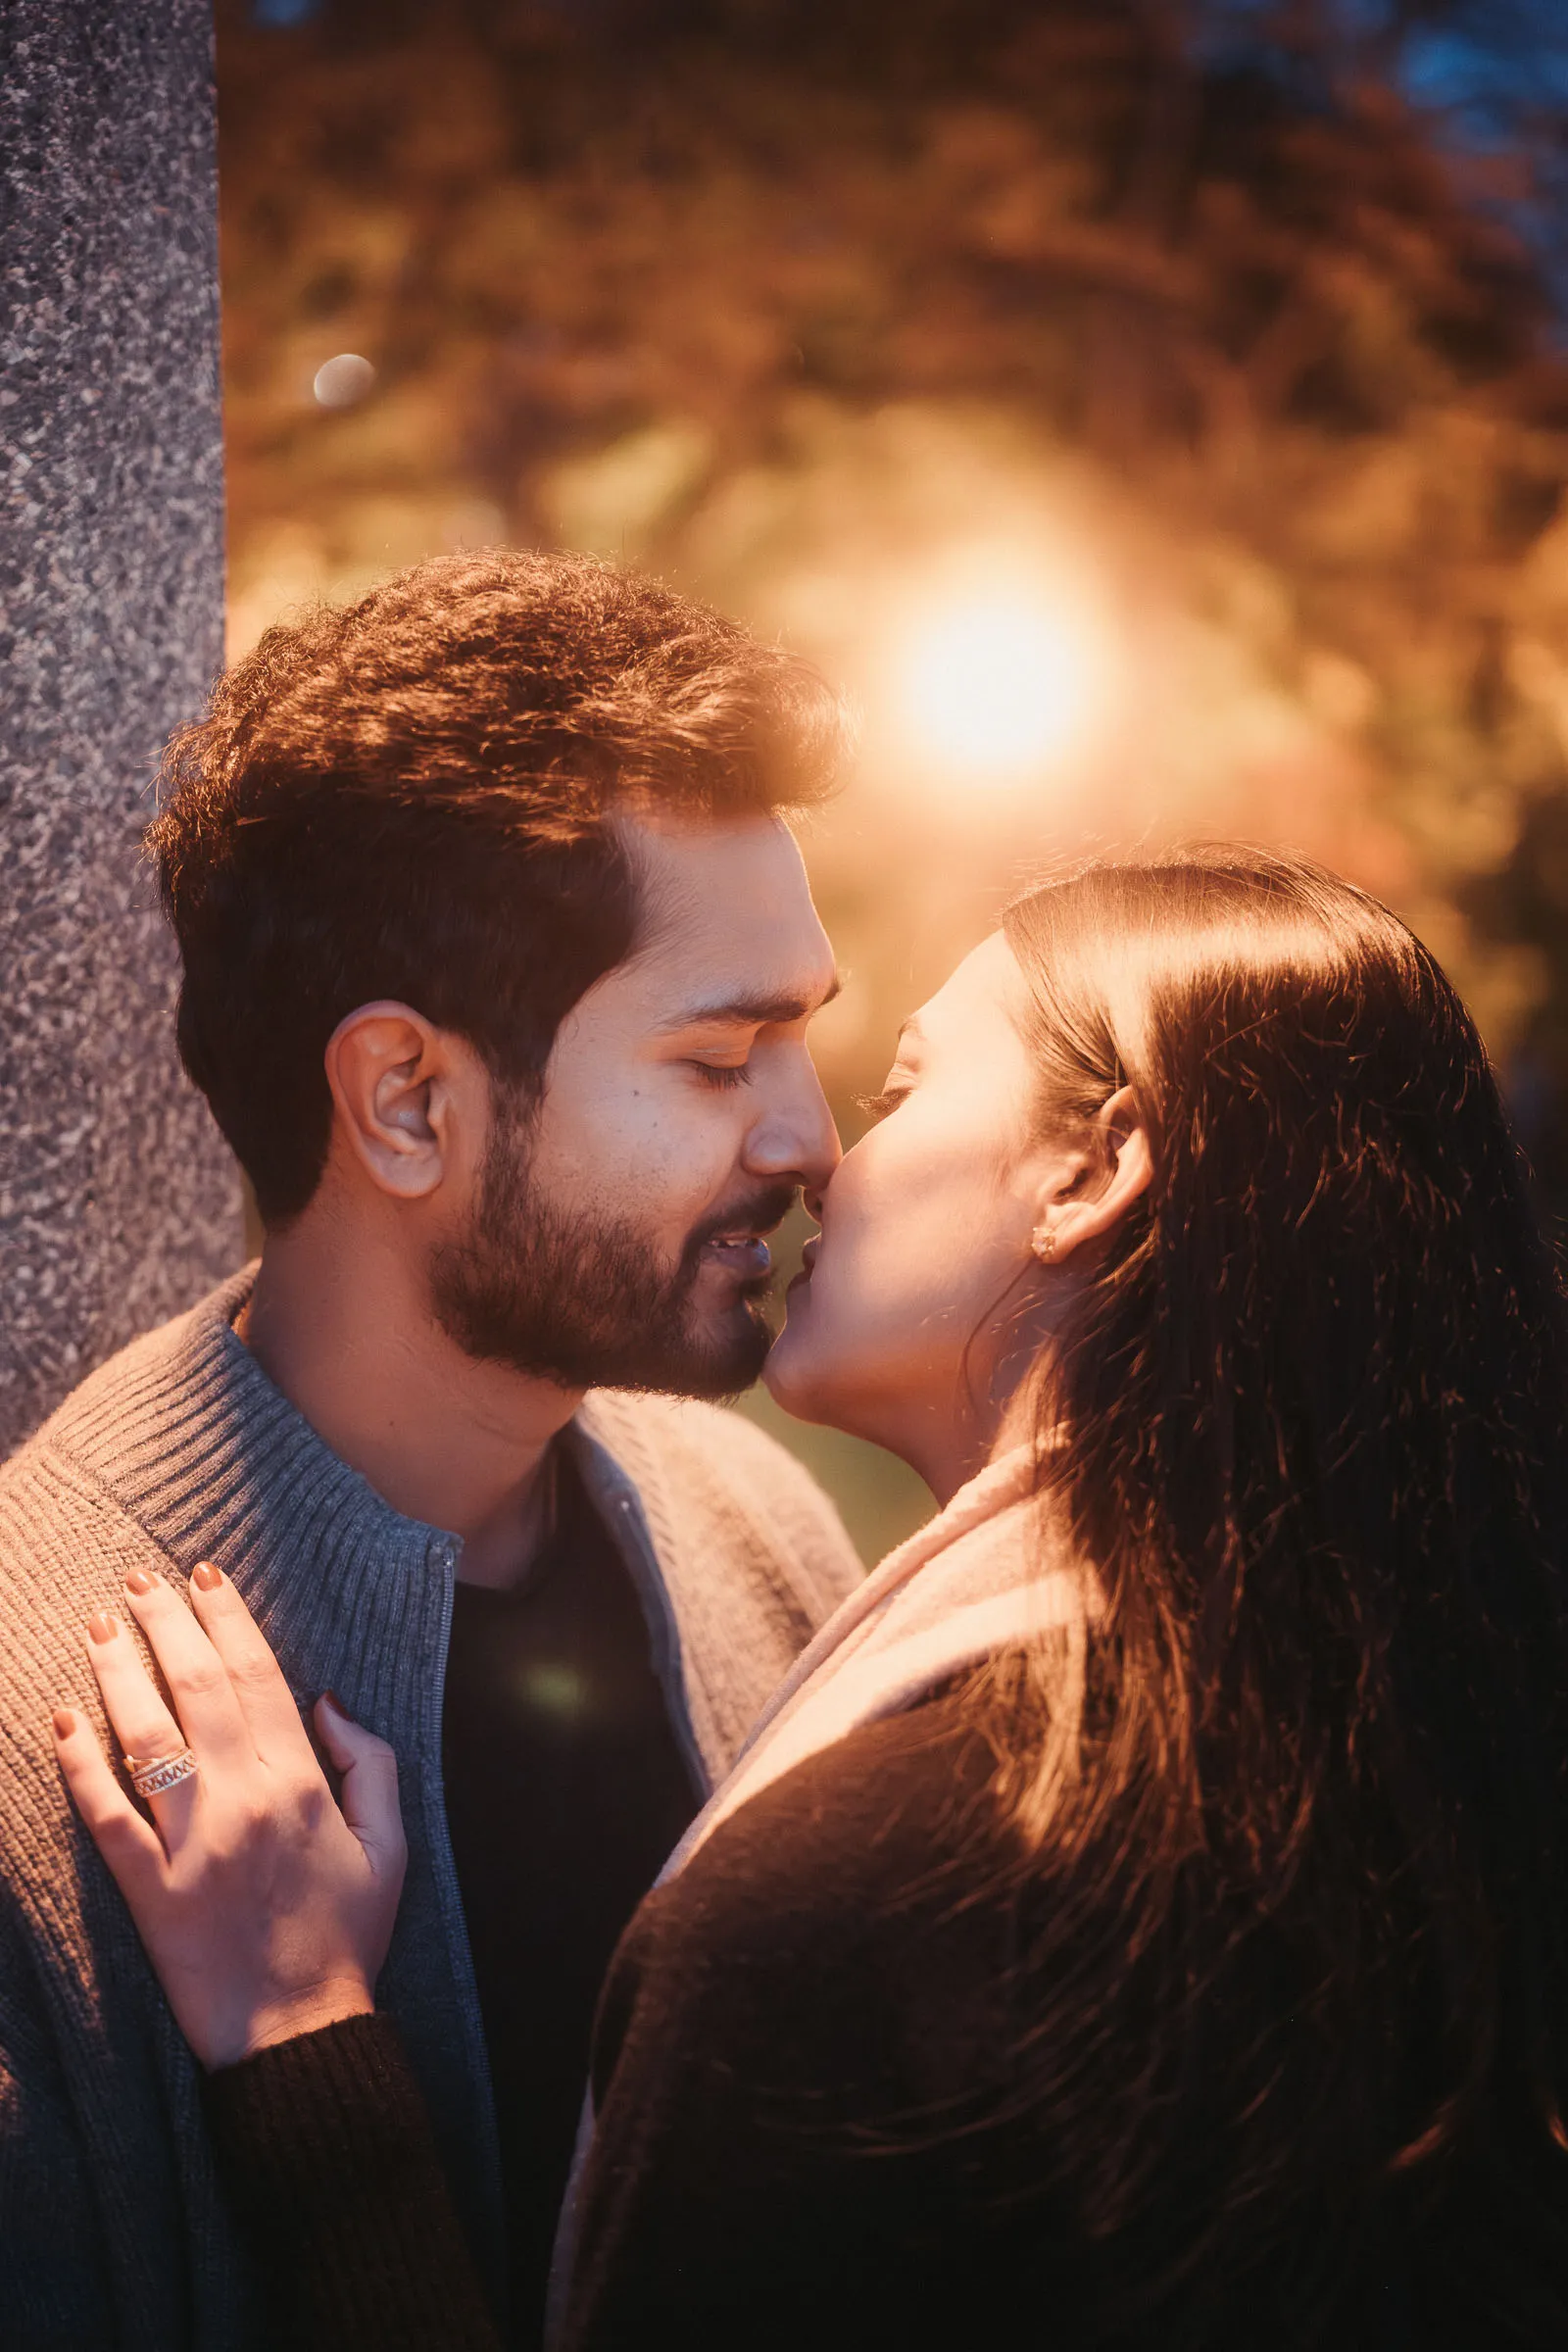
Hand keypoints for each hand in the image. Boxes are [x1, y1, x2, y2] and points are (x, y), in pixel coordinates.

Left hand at [51, 1562, 407, 2069]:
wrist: (299, 2031)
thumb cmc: (348, 1934)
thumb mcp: (391, 1843)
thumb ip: (369, 1763)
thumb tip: (329, 1700)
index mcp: (304, 1784)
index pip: (258, 1677)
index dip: (229, 1619)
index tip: (204, 1575)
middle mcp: (245, 1801)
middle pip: (198, 1691)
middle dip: (167, 1625)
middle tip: (139, 1580)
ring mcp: (192, 1846)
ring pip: (147, 1739)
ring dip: (120, 1675)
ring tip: (101, 1626)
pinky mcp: (149, 1892)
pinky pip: (106, 1818)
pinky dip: (81, 1766)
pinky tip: (62, 1722)